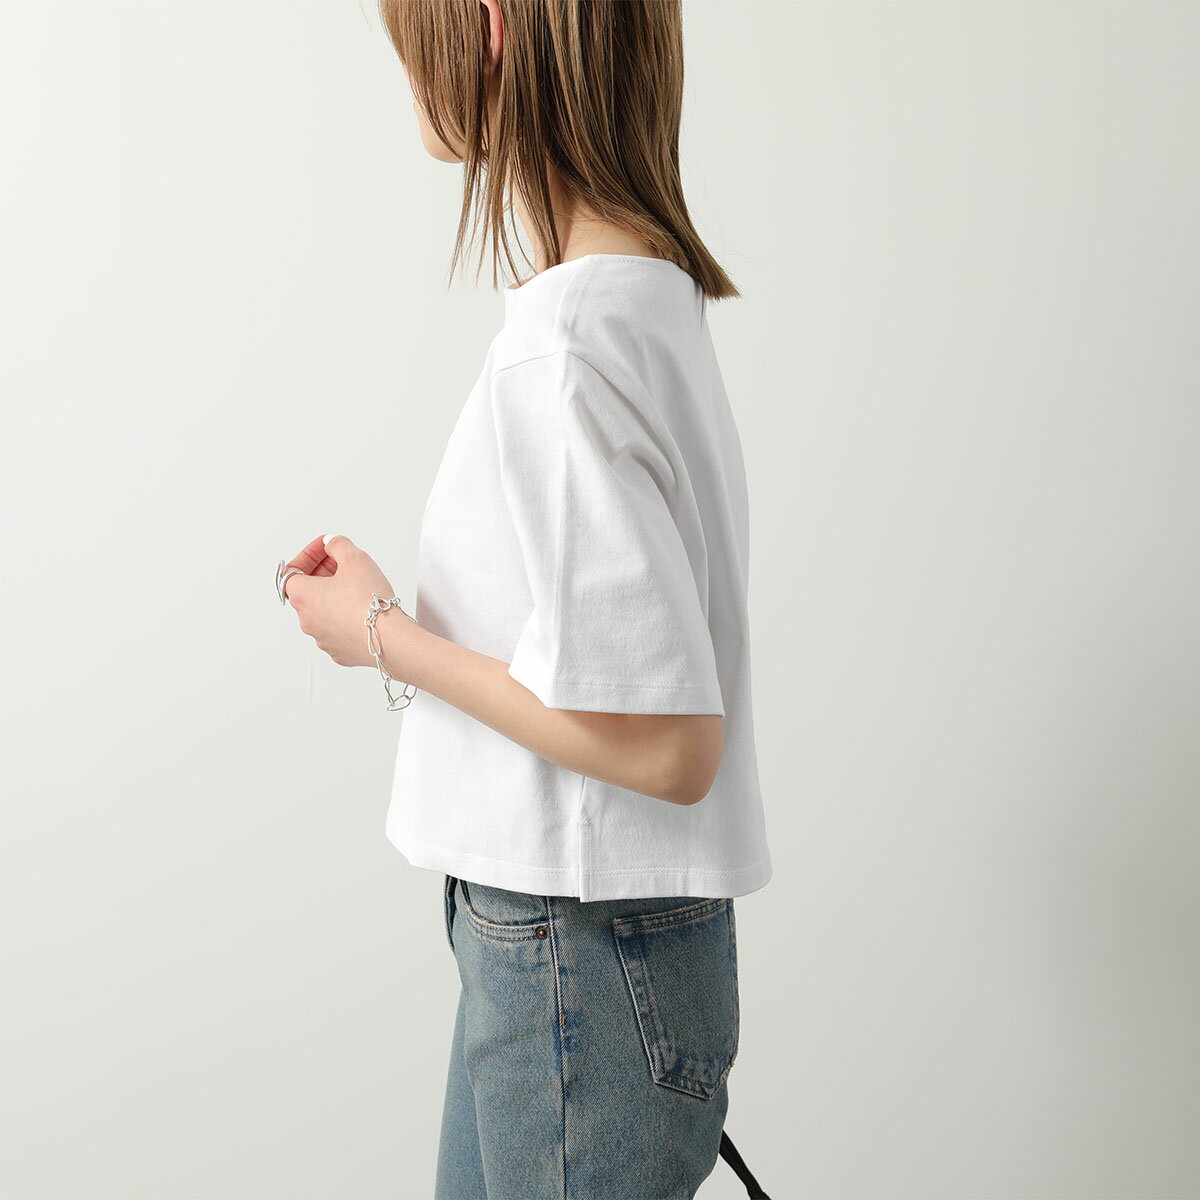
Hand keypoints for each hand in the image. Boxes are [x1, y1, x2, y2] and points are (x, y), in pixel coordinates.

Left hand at [282, 534, 398, 668]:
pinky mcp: (339, 651)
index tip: (325, 549)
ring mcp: (322, 638)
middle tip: (343, 565)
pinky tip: (363, 610)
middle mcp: (307, 620)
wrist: (389, 639)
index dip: (308, 555)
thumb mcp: (354, 558)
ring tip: (357, 587)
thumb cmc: (369, 603)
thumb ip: (338, 544)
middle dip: (324, 573)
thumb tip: (332, 543)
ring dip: (335, 596)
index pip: (291, 570)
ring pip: (323, 611)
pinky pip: (337, 629)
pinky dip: (346, 617)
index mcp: (303, 596)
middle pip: (308, 590)